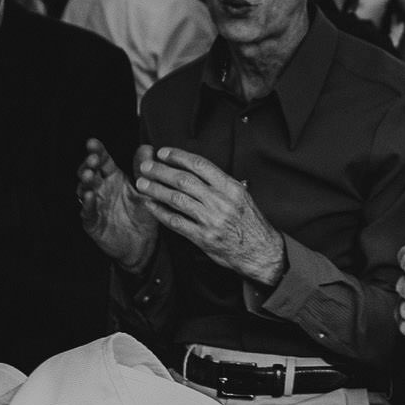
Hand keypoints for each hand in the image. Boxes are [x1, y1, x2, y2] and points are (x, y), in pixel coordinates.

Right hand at [77, 139, 158, 270]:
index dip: (96, 151)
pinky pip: (87, 211)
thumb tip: (148, 148)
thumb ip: (144, 170)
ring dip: (85, 182)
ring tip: (89, 175)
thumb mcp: (146, 190)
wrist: (143, 243)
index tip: (92, 142)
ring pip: (84, 190)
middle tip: (93, 159)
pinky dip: (88, 203)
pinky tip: (91, 196)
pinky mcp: (92, 221)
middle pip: (89, 172)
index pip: (102, 160)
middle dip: (88, 164)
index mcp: (113, 177)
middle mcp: (102, 189)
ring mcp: (95, 204)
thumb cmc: (144, 214)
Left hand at [135, 147, 285, 284]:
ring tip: (142, 184)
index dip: (178, 156)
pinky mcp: (203, 237)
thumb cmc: (250, 223)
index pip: (200, 165)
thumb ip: (220, 184)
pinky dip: (160, 212)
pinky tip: (151, 205)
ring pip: (176, 199)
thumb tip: (194, 170)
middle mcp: (221, 201)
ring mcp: (211, 220)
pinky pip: (176, 222)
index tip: (163, 152)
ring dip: (156, 189)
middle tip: (145, 166)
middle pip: (184, 180)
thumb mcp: (241, 197)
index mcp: (231, 187)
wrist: (261, 252)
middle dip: (160, 171)